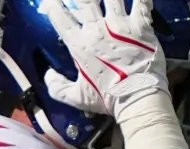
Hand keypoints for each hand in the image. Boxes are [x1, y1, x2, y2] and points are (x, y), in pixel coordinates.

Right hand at [41, 0, 169, 116]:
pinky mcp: (141, 25)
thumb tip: (48, 74)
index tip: (50, 1)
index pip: (62, 18)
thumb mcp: (76, 98)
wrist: (138, 96)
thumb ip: (57, 87)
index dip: (53, 6)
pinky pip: (141, 3)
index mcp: (80, 44)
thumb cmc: (107, 97)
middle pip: (85, 1)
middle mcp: (98, 29)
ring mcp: (121, 25)